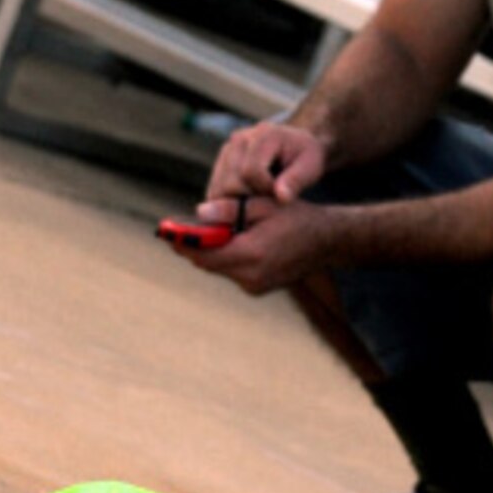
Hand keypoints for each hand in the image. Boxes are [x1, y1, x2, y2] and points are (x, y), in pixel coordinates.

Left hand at [171, 194, 337, 294]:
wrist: (327, 242)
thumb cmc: (296, 217)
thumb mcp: (262, 205)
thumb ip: (229, 209)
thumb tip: (198, 212)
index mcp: (252, 255)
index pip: (205, 254)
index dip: (184, 242)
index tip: (166, 231)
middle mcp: (251, 277)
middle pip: (208, 263)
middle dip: (192, 246)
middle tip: (175, 229)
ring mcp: (255, 286)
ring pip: (218, 267)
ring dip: (209, 251)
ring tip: (202, 230)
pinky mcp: (258, 287)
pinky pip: (231, 271)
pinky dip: (225, 256)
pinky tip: (226, 240)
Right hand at [205, 122, 325, 204]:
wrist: (294, 143)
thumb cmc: (304, 156)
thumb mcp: (311, 166)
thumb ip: (296, 180)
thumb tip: (281, 197)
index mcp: (264, 135)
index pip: (252, 171)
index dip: (265, 189)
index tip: (280, 193)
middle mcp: (240, 138)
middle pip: (232, 182)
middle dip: (250, 198)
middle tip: (269, 199)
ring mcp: (227, 149)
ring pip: (219, 188)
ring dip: (237, 201)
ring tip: (260, 198)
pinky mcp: (221, 160)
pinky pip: (215, 188)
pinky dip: (228, 200)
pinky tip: (248, 200)